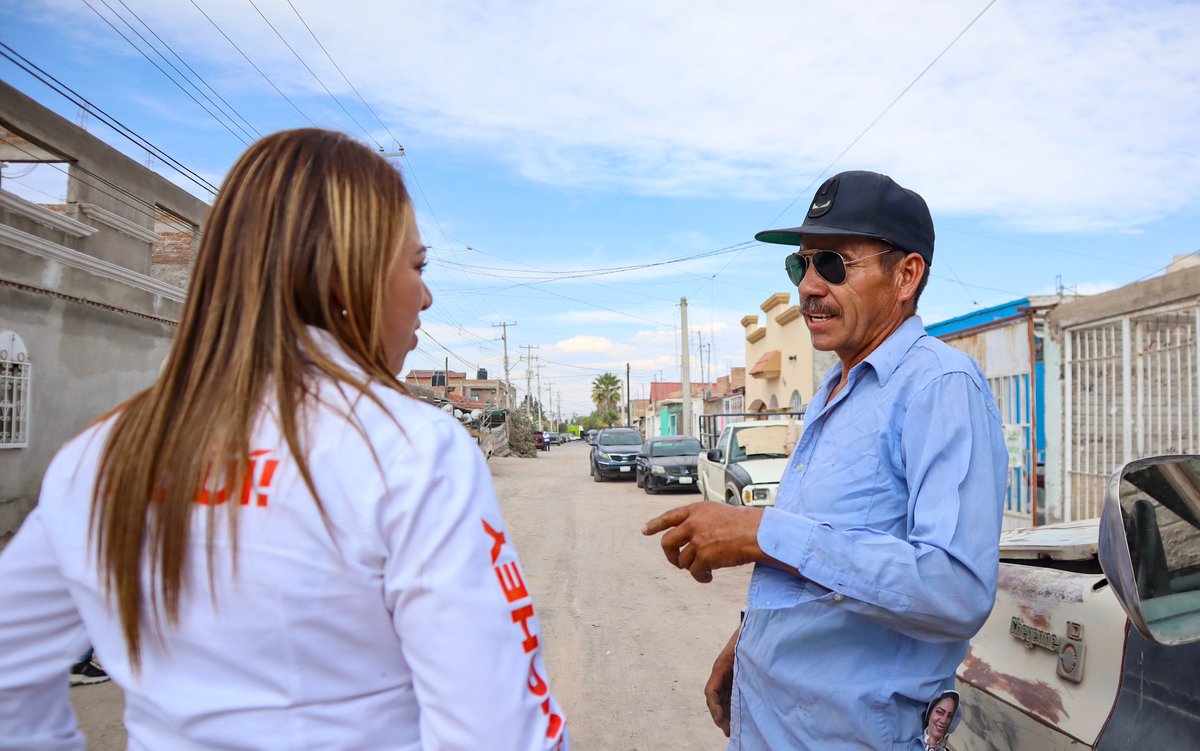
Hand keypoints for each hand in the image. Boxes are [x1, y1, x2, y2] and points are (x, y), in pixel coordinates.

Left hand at [641, 502, 764, 581]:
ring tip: (703, 570)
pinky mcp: (704, 557)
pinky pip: (695, 572)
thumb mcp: (718, 513)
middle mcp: (693, 523)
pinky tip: (708, 577)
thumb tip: (692, 537)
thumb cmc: (745, 524)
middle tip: (676, 562)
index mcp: (696, 510)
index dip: (655, 525)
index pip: (669, 517)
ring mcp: (697, 540)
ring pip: (682, 560)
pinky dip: (700, 577)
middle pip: (667, 542)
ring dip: (690, 568)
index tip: (644, 531)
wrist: (757, 533)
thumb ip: (702, 521)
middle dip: (669, 555)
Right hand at [705, 625, 739, 736]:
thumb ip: (746, 666)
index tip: (721, 720)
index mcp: (721, 667)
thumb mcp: (746, 651)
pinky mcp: (737, 679)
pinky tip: (741, 719)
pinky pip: (732, 696)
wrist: (754, 626)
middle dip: (720, 716)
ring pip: (724, 700)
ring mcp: (729, 677)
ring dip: (727, 715)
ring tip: (733, 730)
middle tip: (728, 731)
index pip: (711, 691)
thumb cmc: (749, 636)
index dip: (715, 707)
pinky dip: (734, 709)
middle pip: (716, 699)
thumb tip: (748, 685)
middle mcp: (722, 674)